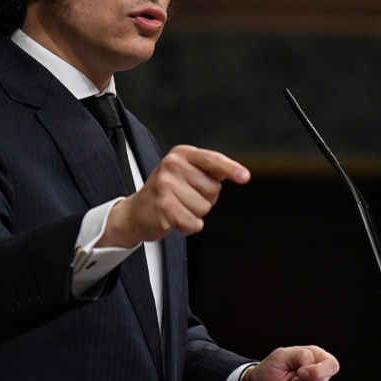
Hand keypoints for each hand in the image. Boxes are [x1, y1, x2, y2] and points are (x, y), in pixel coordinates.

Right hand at [101, 145, 249, 246]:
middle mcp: (172, 165)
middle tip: (184, 197)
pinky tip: (173, 219)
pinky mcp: (164, 207)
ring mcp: (166, 185)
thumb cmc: (165, 192)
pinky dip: (187, 226)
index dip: (231, 168)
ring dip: (194, 213)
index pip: (212, 159)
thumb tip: (238, 173)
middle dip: (204, 198)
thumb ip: (209, 170)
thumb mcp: (185, 173)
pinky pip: (194, 223)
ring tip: (177, 207)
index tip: (245, 177)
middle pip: (213, 189)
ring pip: (205, 208)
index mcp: (181, 154)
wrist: (135, 212)